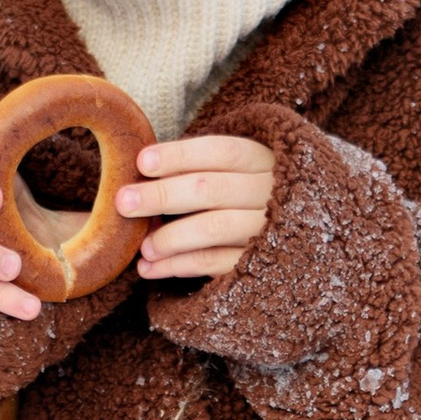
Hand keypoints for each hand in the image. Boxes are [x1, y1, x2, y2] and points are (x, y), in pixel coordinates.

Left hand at [117, 132, 276, 283]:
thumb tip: (139, 178)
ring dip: (170, 237)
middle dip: (162, 195)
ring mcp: (268, 229)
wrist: (296, 236)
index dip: (179, 156)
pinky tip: (150, 268)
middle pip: (212, 189)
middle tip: (124, 203)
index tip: (141, 162)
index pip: (220, 151)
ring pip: (214, 227)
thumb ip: (194, 171)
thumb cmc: (245, 196)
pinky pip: (215, 263)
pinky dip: (179, 265)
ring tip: (142, 247)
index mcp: (261, 160)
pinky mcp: (263, 263)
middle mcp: (269, 192)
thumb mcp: (233, 173)